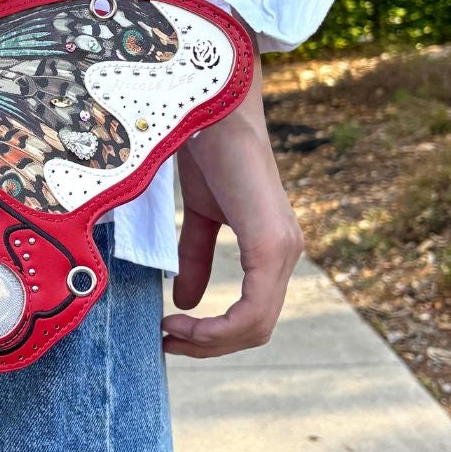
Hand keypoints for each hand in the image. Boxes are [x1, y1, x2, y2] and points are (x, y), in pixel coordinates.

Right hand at [162, 68, 302, 358]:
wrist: (209, 106)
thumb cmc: (204, 147)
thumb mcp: (197, 214)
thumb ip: (195, 256)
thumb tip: (184, 301)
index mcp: (271, 245)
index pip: (252, 314)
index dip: (212, 335)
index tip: (169, 332)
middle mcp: (285, 251)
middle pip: (255, 329)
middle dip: (207, 345)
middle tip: (165, 341)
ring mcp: (282, 249)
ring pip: (256, 326)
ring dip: (209, 341)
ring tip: (169, 334)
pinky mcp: (269, 244)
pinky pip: (252, 310)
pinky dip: (217, 328)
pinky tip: (181, 321)